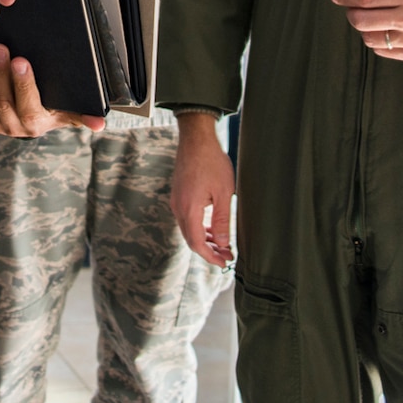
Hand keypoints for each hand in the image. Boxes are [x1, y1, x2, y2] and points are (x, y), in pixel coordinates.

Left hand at [0, 43, 106, 136]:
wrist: (37, 124)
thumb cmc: (56, 112)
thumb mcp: (69, 114)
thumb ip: (82, 116)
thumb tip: (101, 123)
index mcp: (38, 124)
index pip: (30, 106)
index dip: (24, 85)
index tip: (21, 61)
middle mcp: (17, 128)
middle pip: (5, 100)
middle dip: (2, 73)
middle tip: (1, 48)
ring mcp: (0, 124)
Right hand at [170, 112, 234, 266]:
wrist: (196, 139)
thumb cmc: (212, 162)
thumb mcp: (223, 193)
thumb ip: (222, 220)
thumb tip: (223, 243)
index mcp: (189, 209)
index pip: (197, 243)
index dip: (210, 256)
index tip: (224, 263)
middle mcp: (178, 207)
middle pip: (191, 239)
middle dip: (209, 251)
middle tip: (226, 256)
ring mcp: (176, 201)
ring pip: (189, 230)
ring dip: (204, 239)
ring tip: (222, 245)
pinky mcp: (178, 195)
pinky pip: (187, 218)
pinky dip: (199, 227)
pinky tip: (212, 228)